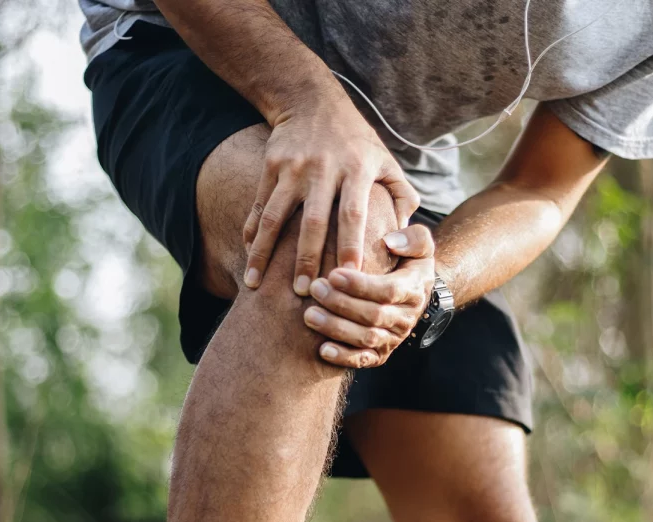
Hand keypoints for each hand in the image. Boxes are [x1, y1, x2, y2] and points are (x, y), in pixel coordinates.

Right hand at [241, 86, 419, 293]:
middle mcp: (323, 169)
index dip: (350, 245)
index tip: (349, 277)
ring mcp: (293, 167)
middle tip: (302, 292)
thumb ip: (402, 196)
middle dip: (306, 258)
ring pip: (275, 216)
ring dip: (264, 253)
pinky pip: (258, 204)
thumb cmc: (357, 141)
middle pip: (313, 221)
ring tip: (256, 284)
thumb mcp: (386, 160)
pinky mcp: (270, 165)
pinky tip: (248, 256)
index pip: (353, 214)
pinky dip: (251, 232)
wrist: (311, 100)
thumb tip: (404, 237)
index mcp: (356, 170)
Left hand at [302, 224, 436, 367]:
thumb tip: (391, 242)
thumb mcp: (419, 243)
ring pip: (366, 338)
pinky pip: (364, 360)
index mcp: (414, 289)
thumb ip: (413, 238)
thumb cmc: (407, 259)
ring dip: (336, 328)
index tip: (334, 274)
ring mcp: (393, 338)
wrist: (413, 290)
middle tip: (315, 288)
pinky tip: (322, 349)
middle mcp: (406, 318)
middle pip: (373, 316)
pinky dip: (344, 357)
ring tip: (309, 315)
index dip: (361, 285)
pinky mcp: (381, 353)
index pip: (388, 291)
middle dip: (342, 303)